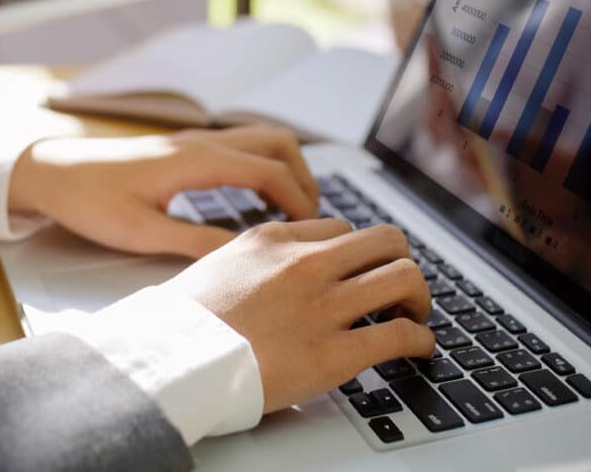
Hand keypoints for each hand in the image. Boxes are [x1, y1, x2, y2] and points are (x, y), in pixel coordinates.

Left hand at [8, 126, 319, 257]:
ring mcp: (195, 141)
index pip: (270, 170)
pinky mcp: (186, 148)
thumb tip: (244, 252)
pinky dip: (264, 167)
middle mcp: (202, 142)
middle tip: (309, 218)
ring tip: (290, 210)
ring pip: (262, 139)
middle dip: (304, 177)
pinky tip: (255, 200)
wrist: (52, 172)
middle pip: (278, 142)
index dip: (299, 199)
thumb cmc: (89, 200)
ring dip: (286, 168)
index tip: (312, 229)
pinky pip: (242, 147)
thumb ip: (195, 242)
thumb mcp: (141, 233)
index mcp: (196, 160)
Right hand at [164, 220, 434, 412]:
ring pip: (404, 278)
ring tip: (415, 314)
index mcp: (275, 240)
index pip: (342, 229)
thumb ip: (254, 258)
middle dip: (400, 262)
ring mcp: (322, 307)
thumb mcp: (217, 264)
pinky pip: (400, 336)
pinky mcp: (332, 354)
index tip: (362, 270)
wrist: (170, 361)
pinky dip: (421, 341)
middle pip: (386, 241)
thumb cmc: (182, 322)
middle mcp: (306, 265)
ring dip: (419, 297)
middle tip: (399, 287)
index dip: (358, 252)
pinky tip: (420, 349)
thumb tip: (272, 269)